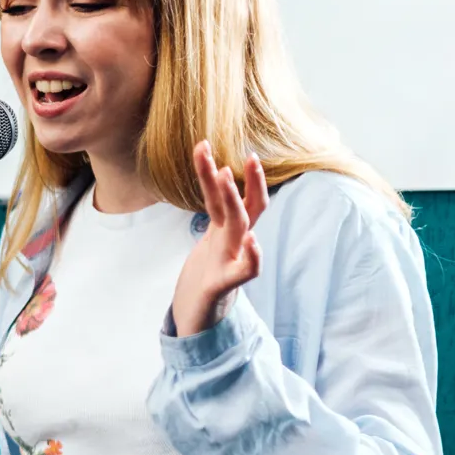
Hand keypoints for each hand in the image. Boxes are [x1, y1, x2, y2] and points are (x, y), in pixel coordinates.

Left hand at [174, 141, 266, 335]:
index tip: (210, 147)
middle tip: (248, 156)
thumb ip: (219, 206)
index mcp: (227, 226)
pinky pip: (246, 270)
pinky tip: (253, 240)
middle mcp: (234, 238)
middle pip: (244, 206)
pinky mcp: (224, 283)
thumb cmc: (209, 268)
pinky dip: (253, 256)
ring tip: (225, 175)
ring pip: (238, 225)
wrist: (200, 308)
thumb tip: (215, 169)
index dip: (234, 173)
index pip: (237, 195)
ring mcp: (231, 258)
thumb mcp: (213, 233)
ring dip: (233, 200)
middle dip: (250, 182)